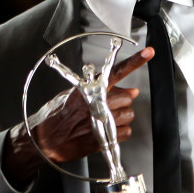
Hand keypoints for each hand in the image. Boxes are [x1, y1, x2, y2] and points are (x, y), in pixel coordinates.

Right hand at [3, 46, 153, 185]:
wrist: (44, 140)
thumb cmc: (58, 116)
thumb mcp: (75, 95)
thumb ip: (103, 90)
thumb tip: (130, 90)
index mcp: (89, 88)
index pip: (116, 71)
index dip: (135, 61)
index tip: (148, 52)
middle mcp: (97, 102)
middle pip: (127, 98)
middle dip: (120, 104)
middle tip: (105, 108)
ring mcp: (101, 119)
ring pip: (128, 115)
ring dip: (119, 119)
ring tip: (101, 121)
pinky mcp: (103, 137)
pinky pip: (126, 132)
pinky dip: (118, 134)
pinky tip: (103, 132)